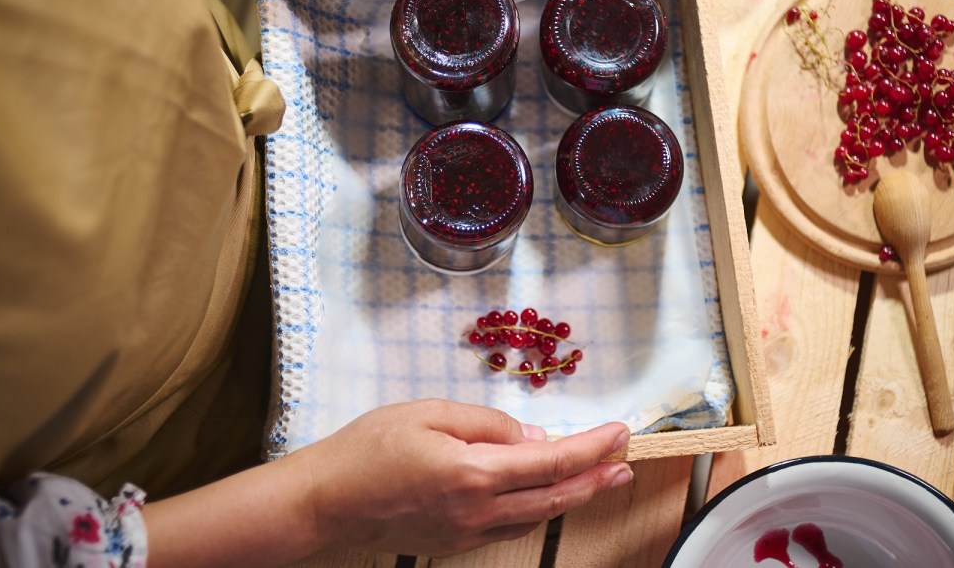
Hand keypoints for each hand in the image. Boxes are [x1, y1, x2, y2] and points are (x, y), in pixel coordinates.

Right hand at [142, 399, 631, 565]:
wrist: (327, 500)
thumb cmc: (369, 448)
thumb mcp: (429, 413)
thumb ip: (486, 423)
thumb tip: (531, 434)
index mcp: (475, 472)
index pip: (552, 460)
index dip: (592, 447)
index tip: (619, 432)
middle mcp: (479, 510)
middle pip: (555, 497)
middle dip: (596, 479)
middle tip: (626, 463)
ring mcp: (468, 531)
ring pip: (536, 515)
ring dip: (572, 496)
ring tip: (598, 478)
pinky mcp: (455, 542)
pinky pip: (510, 525)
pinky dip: (537, 508)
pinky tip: (545, 495)